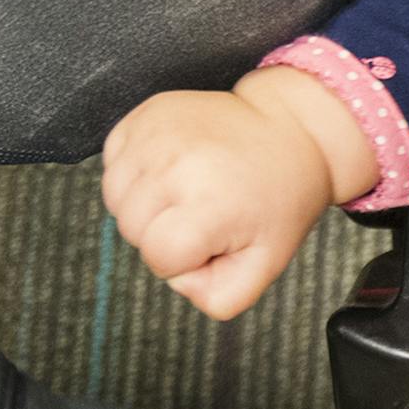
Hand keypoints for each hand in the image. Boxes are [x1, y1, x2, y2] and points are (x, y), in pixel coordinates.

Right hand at [101, 67, 372, 319]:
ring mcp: (160, 133)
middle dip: (163, 230)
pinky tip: (175, 164)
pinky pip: (115, 158)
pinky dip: (136, 168)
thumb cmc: (278, 198)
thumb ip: (220, 297)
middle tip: (208, 209)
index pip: (158, 256)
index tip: (214, 236)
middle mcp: (178, 164)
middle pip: (131, 227)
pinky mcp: (149, 112)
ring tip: (192, 186)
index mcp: (210, 203)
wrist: (293, 131)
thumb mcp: (267, 261)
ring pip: (116, 195)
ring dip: (146, 200)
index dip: (184, 258)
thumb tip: (178, 280)